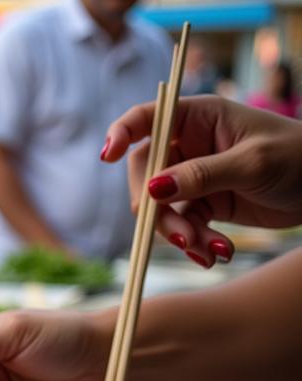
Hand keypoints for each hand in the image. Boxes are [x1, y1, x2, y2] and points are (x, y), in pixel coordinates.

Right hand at [103, 96, 301, 267]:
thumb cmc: (299, 157)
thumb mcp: (251, 164)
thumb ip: (201, 176)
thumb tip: (152, 190)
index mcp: (200, 117)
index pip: (147, 119)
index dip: (121, 133)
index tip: (107, 157)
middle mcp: (190, 145)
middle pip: (145, 177)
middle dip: (157, 212)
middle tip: (181, 237)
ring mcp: (193, 177)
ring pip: (161, 210)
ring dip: (181, 236)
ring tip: (211, 251)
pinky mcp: (202, 205)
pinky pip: (182, 228)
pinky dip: (197, 245)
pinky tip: (219, 254)